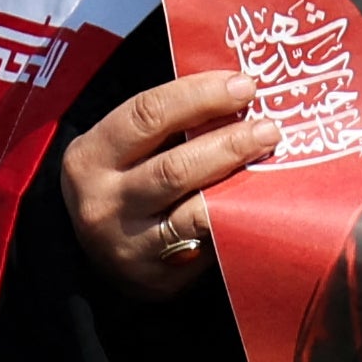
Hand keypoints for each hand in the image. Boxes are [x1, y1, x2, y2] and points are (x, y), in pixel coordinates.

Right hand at [60, 72, 277, 295]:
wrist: (98, 257)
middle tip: (268, 128)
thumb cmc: (123, 184)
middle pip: (174, 167)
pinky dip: (237, 220)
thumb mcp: (122, 150)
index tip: (243, 84)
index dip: (199, 96)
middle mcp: (104, 203)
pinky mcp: (159, 277)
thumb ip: (164, 122)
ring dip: (239, 182)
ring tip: (271, 160)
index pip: (146, 115)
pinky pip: (209, 245)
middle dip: (228, 143)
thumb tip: (235, 89)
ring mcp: (130, 245)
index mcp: (90, 157)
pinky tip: (262, 202)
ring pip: (195, 212)